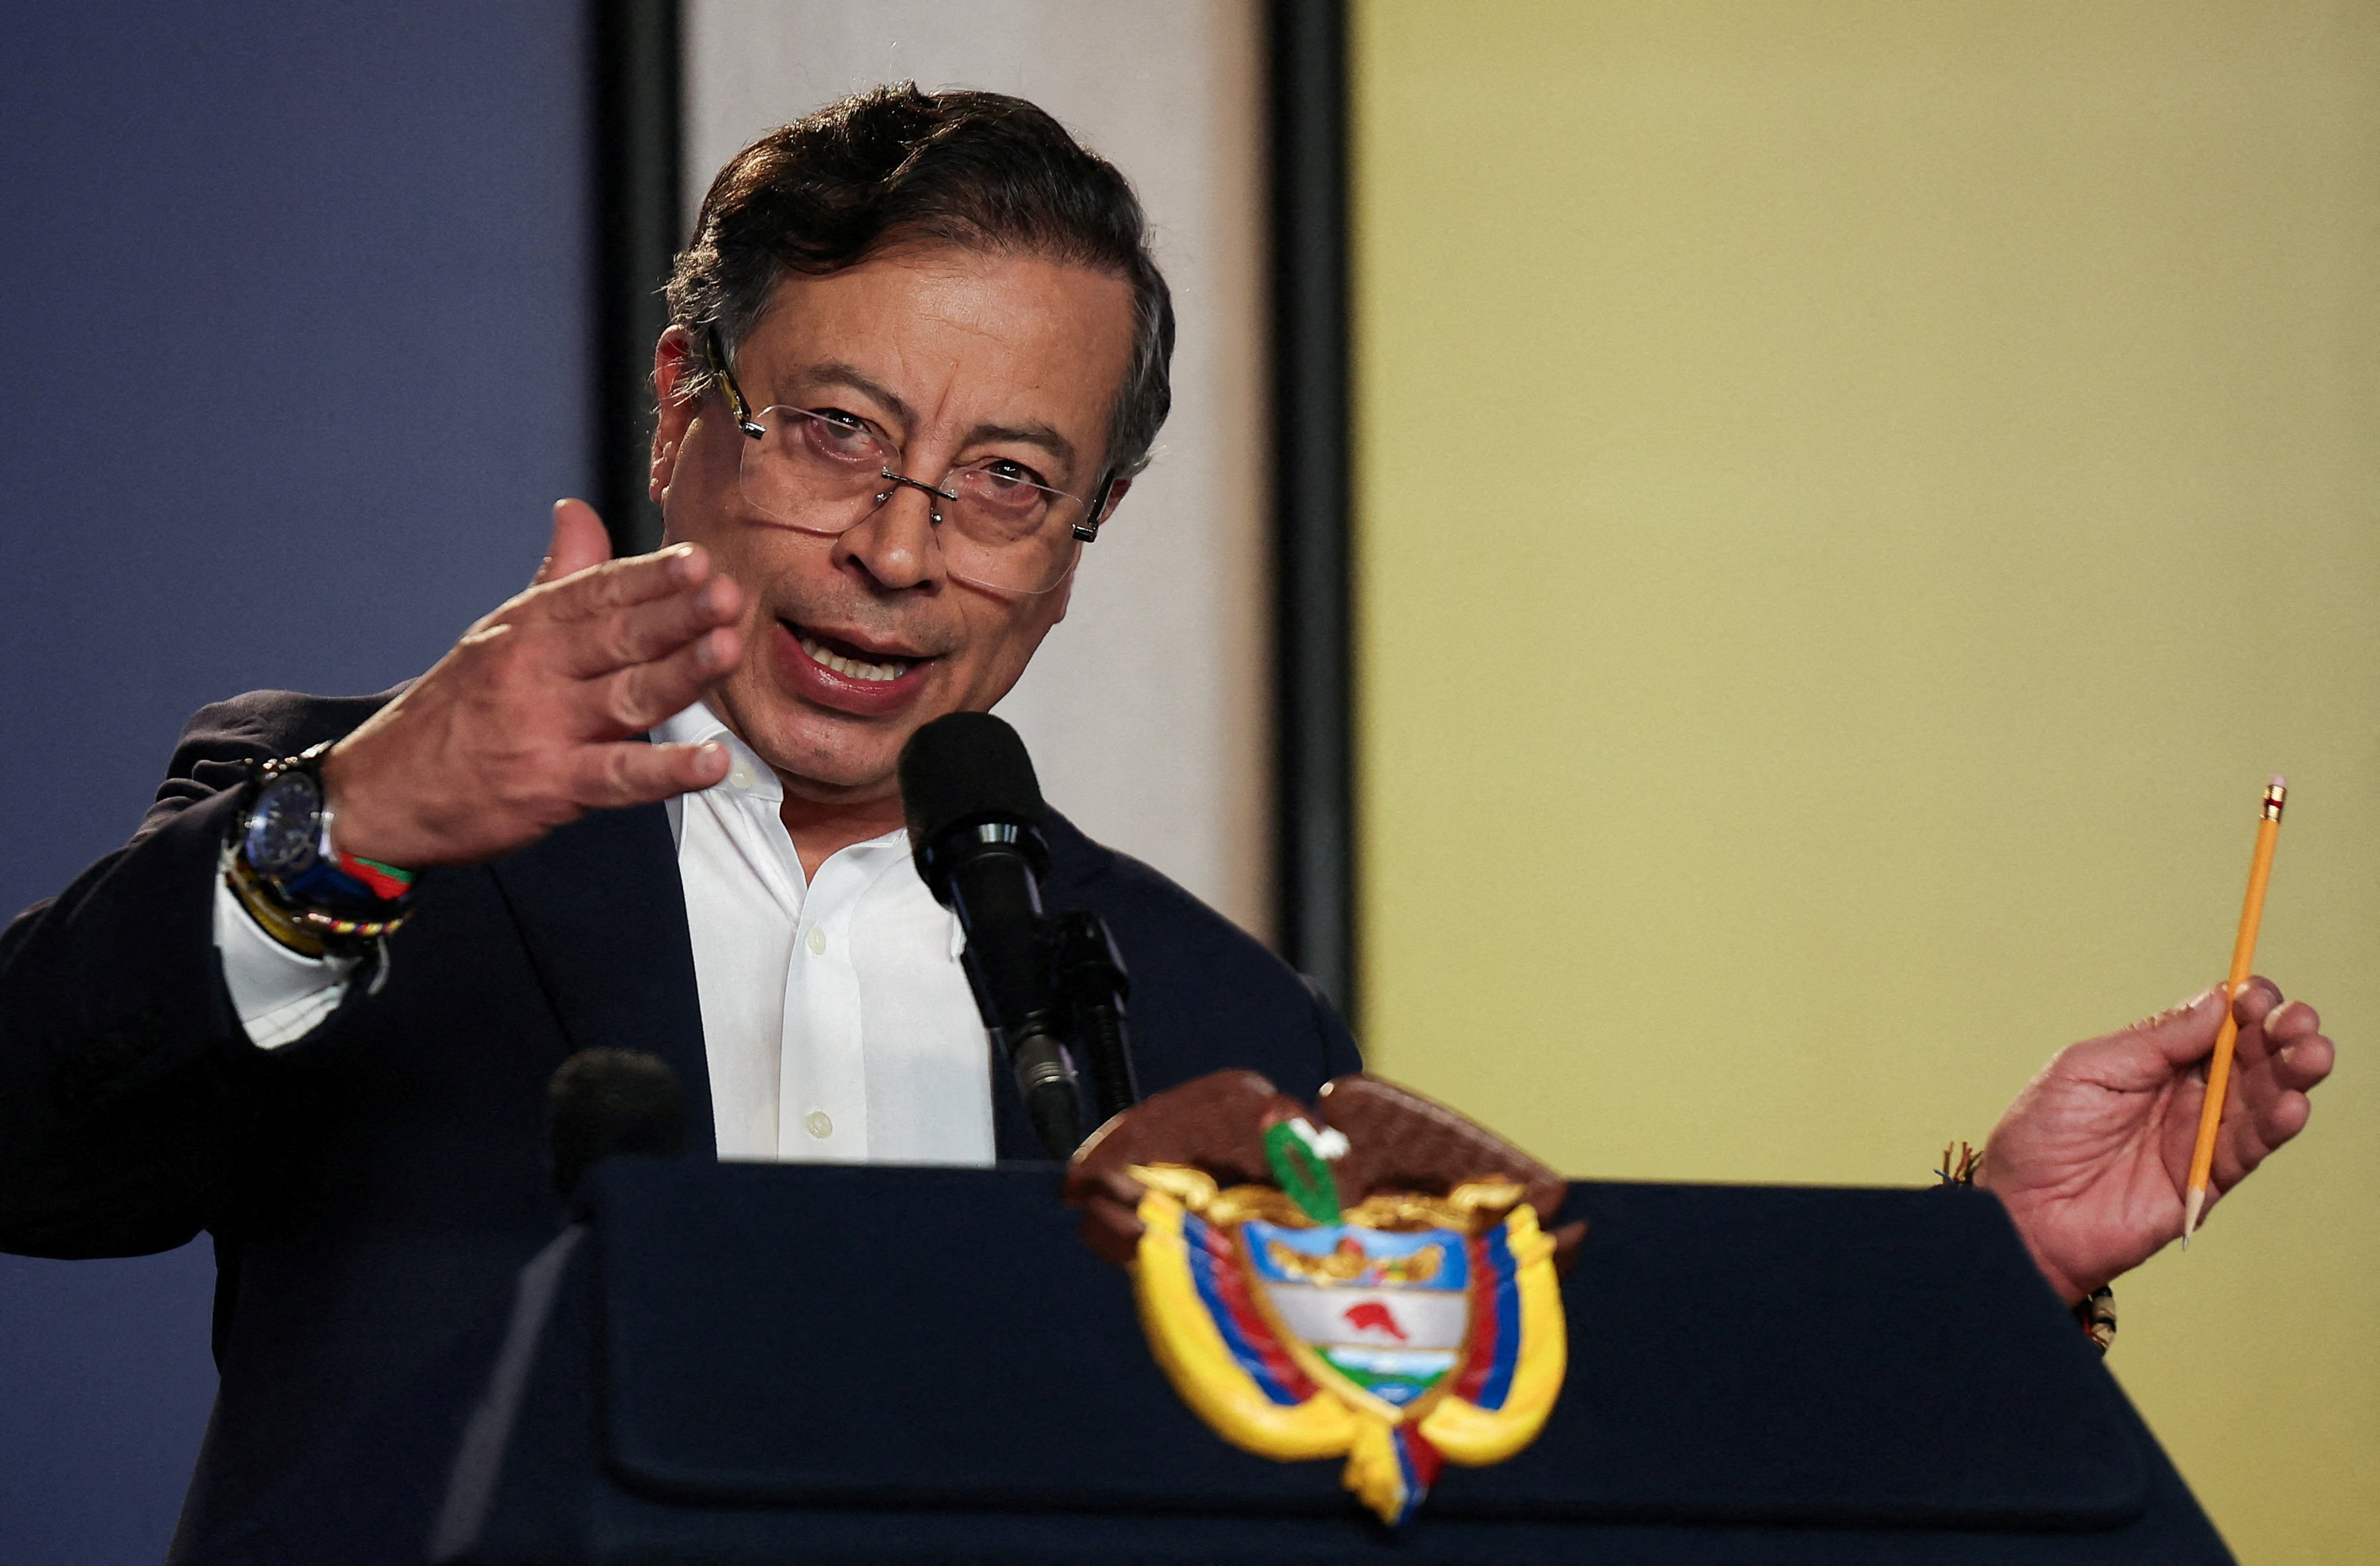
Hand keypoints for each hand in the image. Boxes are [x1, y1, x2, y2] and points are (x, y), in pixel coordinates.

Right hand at [320, 499, 743, 867]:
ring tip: (728, 650)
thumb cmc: (454, 711)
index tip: (697, 559)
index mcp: (527, 628)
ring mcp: (542, 729)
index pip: (596, 593)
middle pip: (616, 636)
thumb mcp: (499, 635)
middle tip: (727, 594)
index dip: (648, 576)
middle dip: (675, 613)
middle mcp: (534, 671)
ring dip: (680, 673)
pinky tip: (711, 761)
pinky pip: (618, 776)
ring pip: (625, 696)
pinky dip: (666, 770)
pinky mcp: (549, 786)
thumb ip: (556, 578)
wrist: (380, 793)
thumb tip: (579, 512)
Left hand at [1977, 979, 2334, 1302]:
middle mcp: (2185, 1095)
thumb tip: (2216, 1002)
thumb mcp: (2087, 1070)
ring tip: (2311, 1054)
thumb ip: (2154, 1041)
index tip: (2256, 994)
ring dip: (2291, 1075)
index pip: (2214, 1025)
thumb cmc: (2040, 1137)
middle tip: (2298, 1021)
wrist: (2021, 1213)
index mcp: (2154, 1061)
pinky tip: (2292, 1104)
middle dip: (2279, 1034)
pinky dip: (2273, 1126)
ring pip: (2260, 1100)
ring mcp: (2198, 1137)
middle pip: (2249, 1058)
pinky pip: (2248, 1150)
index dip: (2241, 1007)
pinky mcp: (2206, 1181)